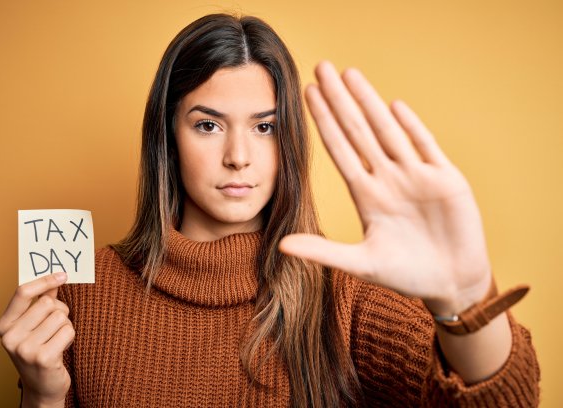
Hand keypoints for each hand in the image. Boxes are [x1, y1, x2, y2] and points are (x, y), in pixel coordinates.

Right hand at [0, 273, 73, 405]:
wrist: (43, 387)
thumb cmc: (40, 350)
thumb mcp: (33, 326)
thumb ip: (42, 301)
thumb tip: (56, 277)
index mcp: (4, 325)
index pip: (23, 292)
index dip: (45, 281)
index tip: (63, 275)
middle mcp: (10, 337)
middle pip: (47, 303)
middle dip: (59, 311)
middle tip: (56, 326)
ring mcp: (25, 349)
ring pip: (60, 317)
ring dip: (65, 325)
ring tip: (57, 339)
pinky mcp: (43, 358)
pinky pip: (68, 331)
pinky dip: (70, 337)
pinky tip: (61, 349)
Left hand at [280, 61, 491, 315]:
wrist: (451, 283)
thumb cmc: (406, 275)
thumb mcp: (361, 264)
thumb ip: (323, 251)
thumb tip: (281, 245)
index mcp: (367, 195)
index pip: (340, 149)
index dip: (324, 122)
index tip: (306, 95)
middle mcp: (388, 179)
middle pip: (359, 131)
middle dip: (340, 100)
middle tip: (321, 67)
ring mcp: (417, 176)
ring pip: (388, 131)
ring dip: (370, 103)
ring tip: (351, 74)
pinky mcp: (447, 180)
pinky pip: (426, 147)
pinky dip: (412, 127)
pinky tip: (394, 106)